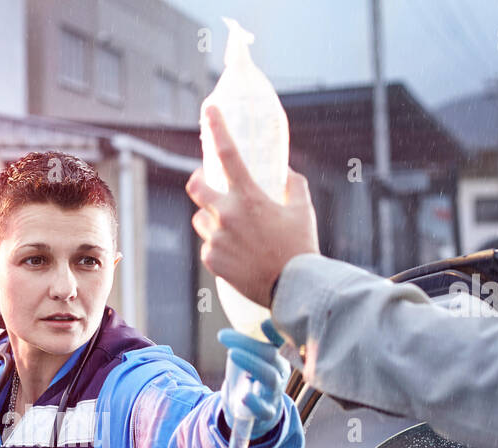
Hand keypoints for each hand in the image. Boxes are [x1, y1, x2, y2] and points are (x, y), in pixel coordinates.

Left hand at [187, 105, 319, 303]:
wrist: (293, 288)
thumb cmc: (300, 247)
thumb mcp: (302, 209)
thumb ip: (292, 184)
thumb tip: (284, 172)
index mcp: (249, 197)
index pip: (228, 154)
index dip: (217, 127)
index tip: (209, 109)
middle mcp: (227, 215)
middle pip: (195, 187)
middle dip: (199, 182)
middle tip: (208, 185)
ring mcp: (216, 238)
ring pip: (201, 220)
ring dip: (213, 220)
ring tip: (235, 232)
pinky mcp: (211, 260)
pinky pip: (209, 246)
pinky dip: (220, 247)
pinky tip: (238, 255)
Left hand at [218, 318, 288, 434]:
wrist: (253, 412)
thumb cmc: (250, 379)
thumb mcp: (248, 358)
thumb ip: (243, 343)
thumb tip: (234, 331)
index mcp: (277, 356)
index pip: (279, 340)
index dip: (274, 331)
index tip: (263, 323)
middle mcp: (280, 372)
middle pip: (270, 355)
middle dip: (248, 344)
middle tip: (223, 335)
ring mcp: (275, 392)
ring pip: (270, 377)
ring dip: (251, 363)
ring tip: (232, 354)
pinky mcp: (267, 413)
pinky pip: (264, 409)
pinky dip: (255, 403)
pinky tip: (245, 396)